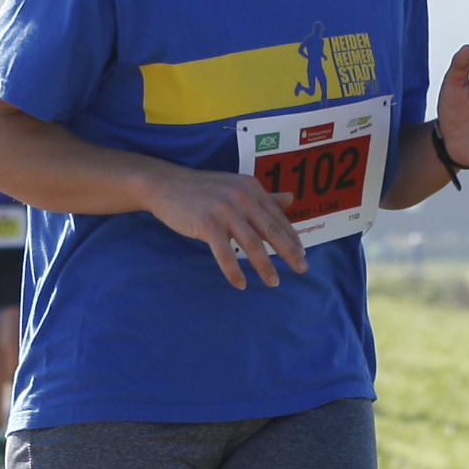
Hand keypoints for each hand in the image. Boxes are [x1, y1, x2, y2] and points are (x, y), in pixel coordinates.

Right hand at [147, 162, 309, 289]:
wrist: (166, 184)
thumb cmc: (203, 189)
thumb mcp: (237, 187)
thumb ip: (264, 196)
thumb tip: (292, 198)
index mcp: (252, 188)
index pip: (277, 217)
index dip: (291, 237)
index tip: (302, 254)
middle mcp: (242, 197)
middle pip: (271, 230)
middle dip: (289, 252)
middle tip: (302, 269)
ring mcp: (225, 210)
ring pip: (252, 244)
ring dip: (264, 266)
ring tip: (274, 282)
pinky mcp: (208, 224)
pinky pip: (225, 254)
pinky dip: (234, 271)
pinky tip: (240, 284)